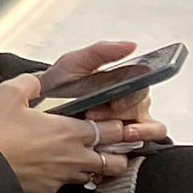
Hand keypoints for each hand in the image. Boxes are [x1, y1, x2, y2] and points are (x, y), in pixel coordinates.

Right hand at [0, 72, 132, 192]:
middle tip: (110, 147)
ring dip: (94, 168)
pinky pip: (65, 186)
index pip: (114, 131)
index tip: (115, 124)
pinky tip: (51, 171)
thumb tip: (37, 81)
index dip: (119, 127)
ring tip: (82, 159)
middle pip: (116, 162)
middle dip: (118, 154)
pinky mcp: (47, 191)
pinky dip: (64, 179)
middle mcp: (73, 156)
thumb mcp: (8, 94)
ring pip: (95, 176)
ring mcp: (62, 177)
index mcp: (69, 130)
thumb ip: (29, 83)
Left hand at [37, 41, 169, 144]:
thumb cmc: (60, 83)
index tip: (115, 101)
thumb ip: (101, 52)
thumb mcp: (75, 62)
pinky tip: (117, 146)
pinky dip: (136, 146)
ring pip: (152, 128)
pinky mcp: (124, 141)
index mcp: (124, 82)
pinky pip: (143, 145)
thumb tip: (130, 45)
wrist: (40, 105)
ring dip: (138, 132)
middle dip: (121, 114)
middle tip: (95, 116)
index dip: (130, 96)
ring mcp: (129, 122)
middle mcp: (131, 102)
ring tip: (118, 134)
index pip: (143, 87)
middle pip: (144, 109)